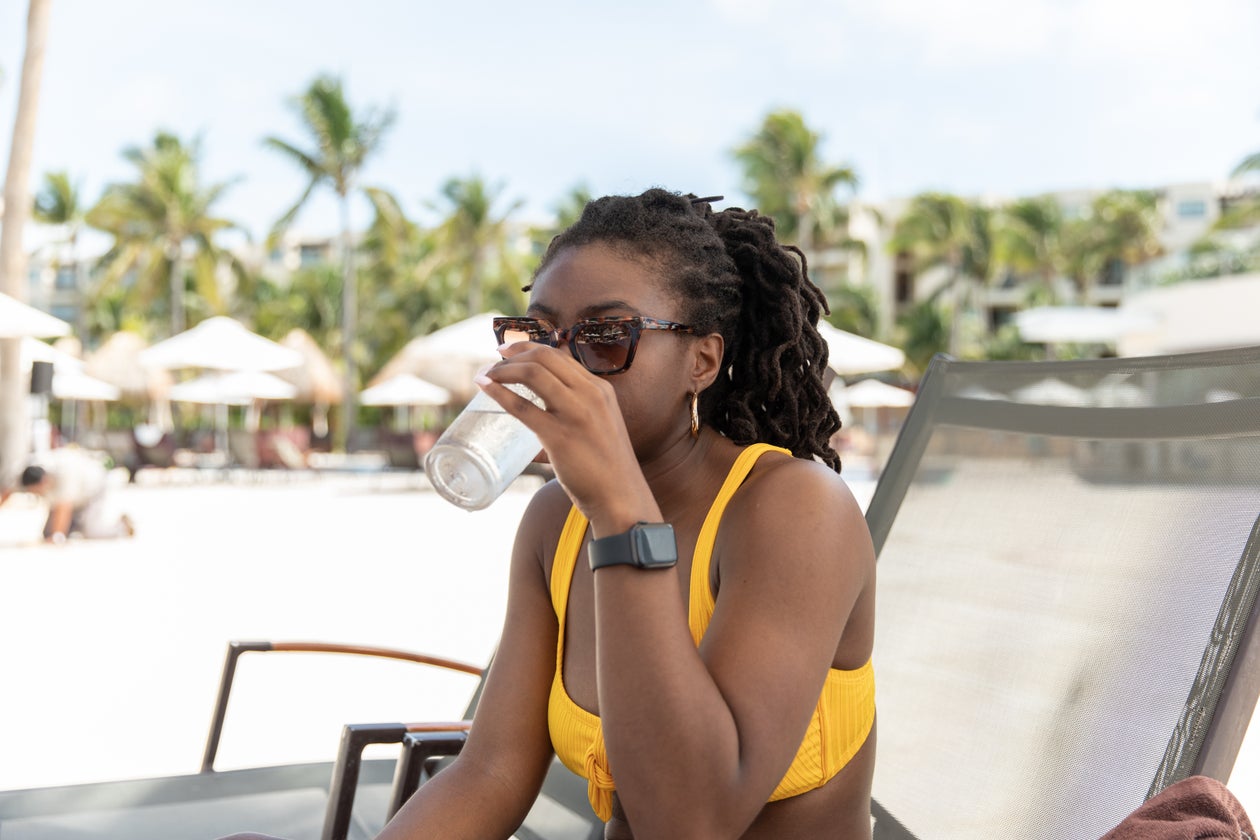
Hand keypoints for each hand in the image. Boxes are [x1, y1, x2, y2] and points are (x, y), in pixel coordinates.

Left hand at [475, 342, 657, 531]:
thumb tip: (542, 414)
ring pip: (533, 373)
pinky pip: (522, 406)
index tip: (511, 351)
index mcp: (601, 390)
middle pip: (545, 357)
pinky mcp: (559, 437)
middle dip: (514, 352)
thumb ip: (578, 413)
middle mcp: (591, 395)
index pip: (561, 356)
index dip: (531, 348)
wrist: (621, 497)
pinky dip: (498, 392)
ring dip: (503, 368)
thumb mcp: (601, 426)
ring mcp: (576, 414)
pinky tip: (484, 386)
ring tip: (486, 373)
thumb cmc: (607, 468)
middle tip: (494, 359)